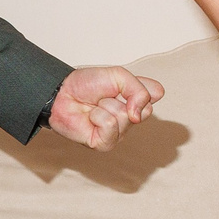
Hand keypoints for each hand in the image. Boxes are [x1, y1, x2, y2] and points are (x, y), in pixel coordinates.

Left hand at [47, 65, 164, 151]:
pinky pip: (111, 126)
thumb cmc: (88, 84)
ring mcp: (120, 132)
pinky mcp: (106, 143)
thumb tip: (139, 116)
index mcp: (137, 100)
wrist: (62, 93)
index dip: (140, 85)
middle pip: (146, 108)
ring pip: (126, 117)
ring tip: (96, 106)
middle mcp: (132, 118)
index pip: (156, 93)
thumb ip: (138, 90)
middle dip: (122, 96)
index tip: (122, 83)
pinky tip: (91, 118)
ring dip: (106, 106)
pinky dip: (98, 117)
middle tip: (106, 96)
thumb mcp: (118, 75)